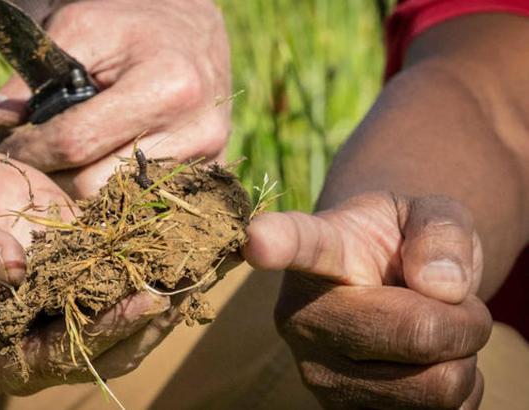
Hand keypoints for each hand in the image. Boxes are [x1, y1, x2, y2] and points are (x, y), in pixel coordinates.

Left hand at [0, 0, 230, 197]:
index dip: (32, 150)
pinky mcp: (212, 172)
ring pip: (122, 202)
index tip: (10, 147)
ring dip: (86, 187)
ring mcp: (209, 158)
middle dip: (57, 176)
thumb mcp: (79, 29)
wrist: (193, 32)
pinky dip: (119, 190)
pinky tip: (106, 166)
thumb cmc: (132, 26)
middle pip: (99, 185)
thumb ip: (30, 77)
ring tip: (71, 162)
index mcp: (165, 86)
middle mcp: (196, 130)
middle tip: (39, 159)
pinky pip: (149, 200)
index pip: (78, 143)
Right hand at [0, 144, 175, 397]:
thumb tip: (11, 267)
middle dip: (143, 321)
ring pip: (113, 311)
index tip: (142, 306)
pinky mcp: (72, 261)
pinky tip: (180, 239)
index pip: (47, 359)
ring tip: (197, 269)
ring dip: (155, 294)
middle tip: (186, 289)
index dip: (97, 337)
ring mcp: (53, 298)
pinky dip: (145, 257)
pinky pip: (112, 267)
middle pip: (95, 344)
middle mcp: (25, 333)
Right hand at [243, 193, 492, 408]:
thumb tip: (442, 288)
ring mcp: (318, 372)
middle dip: (465, 320)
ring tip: (431, 330)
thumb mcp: (424, 212)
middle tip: (450, 300)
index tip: (256, 239)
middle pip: (417, 334)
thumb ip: (441, 230)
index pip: (297, 244)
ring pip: (436, 389)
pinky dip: (458, 394)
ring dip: (463, 359)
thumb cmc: (400, 243)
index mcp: (320, 248)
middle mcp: (302, 315)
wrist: (384, 290)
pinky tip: (423, 365)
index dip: (277, 242)